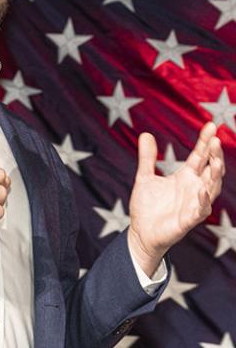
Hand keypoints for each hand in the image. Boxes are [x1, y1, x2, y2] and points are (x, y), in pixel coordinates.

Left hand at [128, 122, 224, 276]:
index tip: (211, 125)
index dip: (205, 142)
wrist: (141, 232)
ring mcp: (193, 204)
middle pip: (211, 170)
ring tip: (216, 161)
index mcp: (185, 177)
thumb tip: (146, 134)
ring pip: (211, 188)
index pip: (199, 156)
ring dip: (215, 175)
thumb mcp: (144, 177)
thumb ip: (147, 157)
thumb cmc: (147, 206)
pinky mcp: (188, 220)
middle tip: (215, 140)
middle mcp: (193, 188)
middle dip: (215, 156)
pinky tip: (202, 190)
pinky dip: (203, 201)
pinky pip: (200, 210)